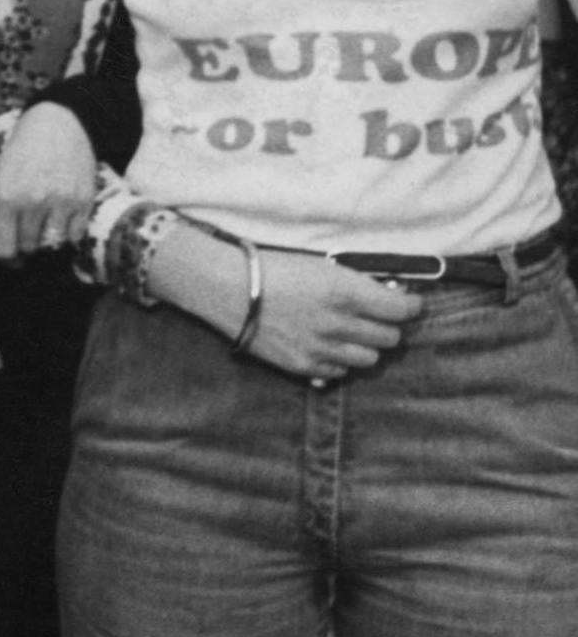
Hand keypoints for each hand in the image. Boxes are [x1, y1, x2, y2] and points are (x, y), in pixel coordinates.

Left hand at [0, 102, 100, 259]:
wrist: (59, 121)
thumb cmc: (24, 147)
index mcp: (7, 197)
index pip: (5, 247)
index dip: (6, 257)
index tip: (8, 257)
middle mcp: (33, 203)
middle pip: (29, 247)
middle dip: (25, 245)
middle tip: (26, 238)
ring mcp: (61, 203)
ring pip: (53, 244)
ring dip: (47, 239)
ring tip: (44, 226)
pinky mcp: (84, 201)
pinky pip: (76, 235)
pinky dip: (68, 233)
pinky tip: (62, 220)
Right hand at [237, 250, 423, 381]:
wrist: (226, 288)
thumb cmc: (272, 268)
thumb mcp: (320, 266)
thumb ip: (356, 284)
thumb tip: (387, 295)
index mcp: (347, 292)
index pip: (402, 310)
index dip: (411, 306)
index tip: (408, 302)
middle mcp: (341, 325)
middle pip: (390, 337)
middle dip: (388, 325)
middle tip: (377, 316)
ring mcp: (323, 349)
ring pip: (370, 359)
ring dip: (366, 345)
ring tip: (351, 333)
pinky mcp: (304, 366)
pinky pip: (341, 371)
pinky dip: (341, 359)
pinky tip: (327, 344)